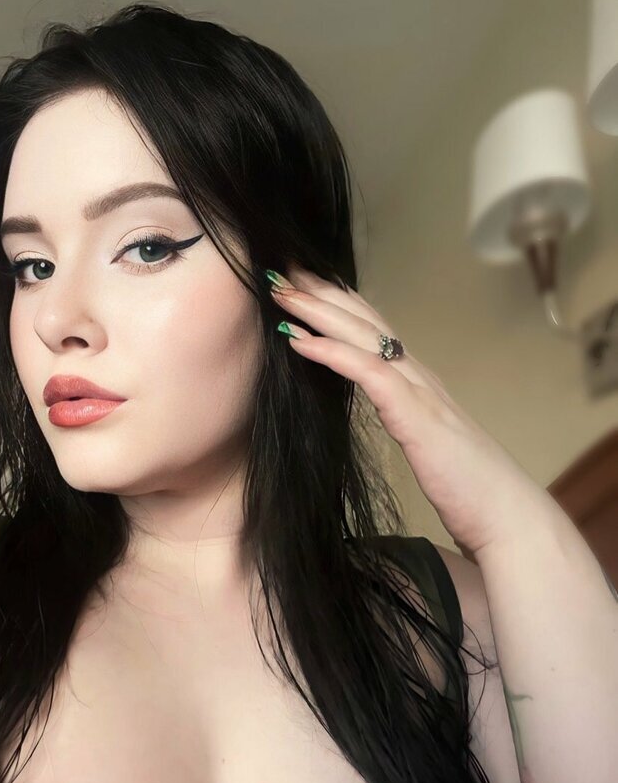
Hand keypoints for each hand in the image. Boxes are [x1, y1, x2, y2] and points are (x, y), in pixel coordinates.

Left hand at [271, 263, 550, 557]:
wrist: (503, 514)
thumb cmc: (465, 488)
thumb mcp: (424, 444)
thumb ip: (404, 419)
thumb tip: (382, 411)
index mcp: (418, 383)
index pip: (373, 330)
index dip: (336, 303)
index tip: (299, 285)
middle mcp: (419, 376)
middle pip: (364, 320)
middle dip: (321, 291)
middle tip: (279, 268)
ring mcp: (420, 391)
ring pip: (363, 335)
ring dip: (318, 310)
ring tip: (279, 290)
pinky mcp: (416, 415)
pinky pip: (367, 372)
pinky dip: (330, 352)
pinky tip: (297, 340)